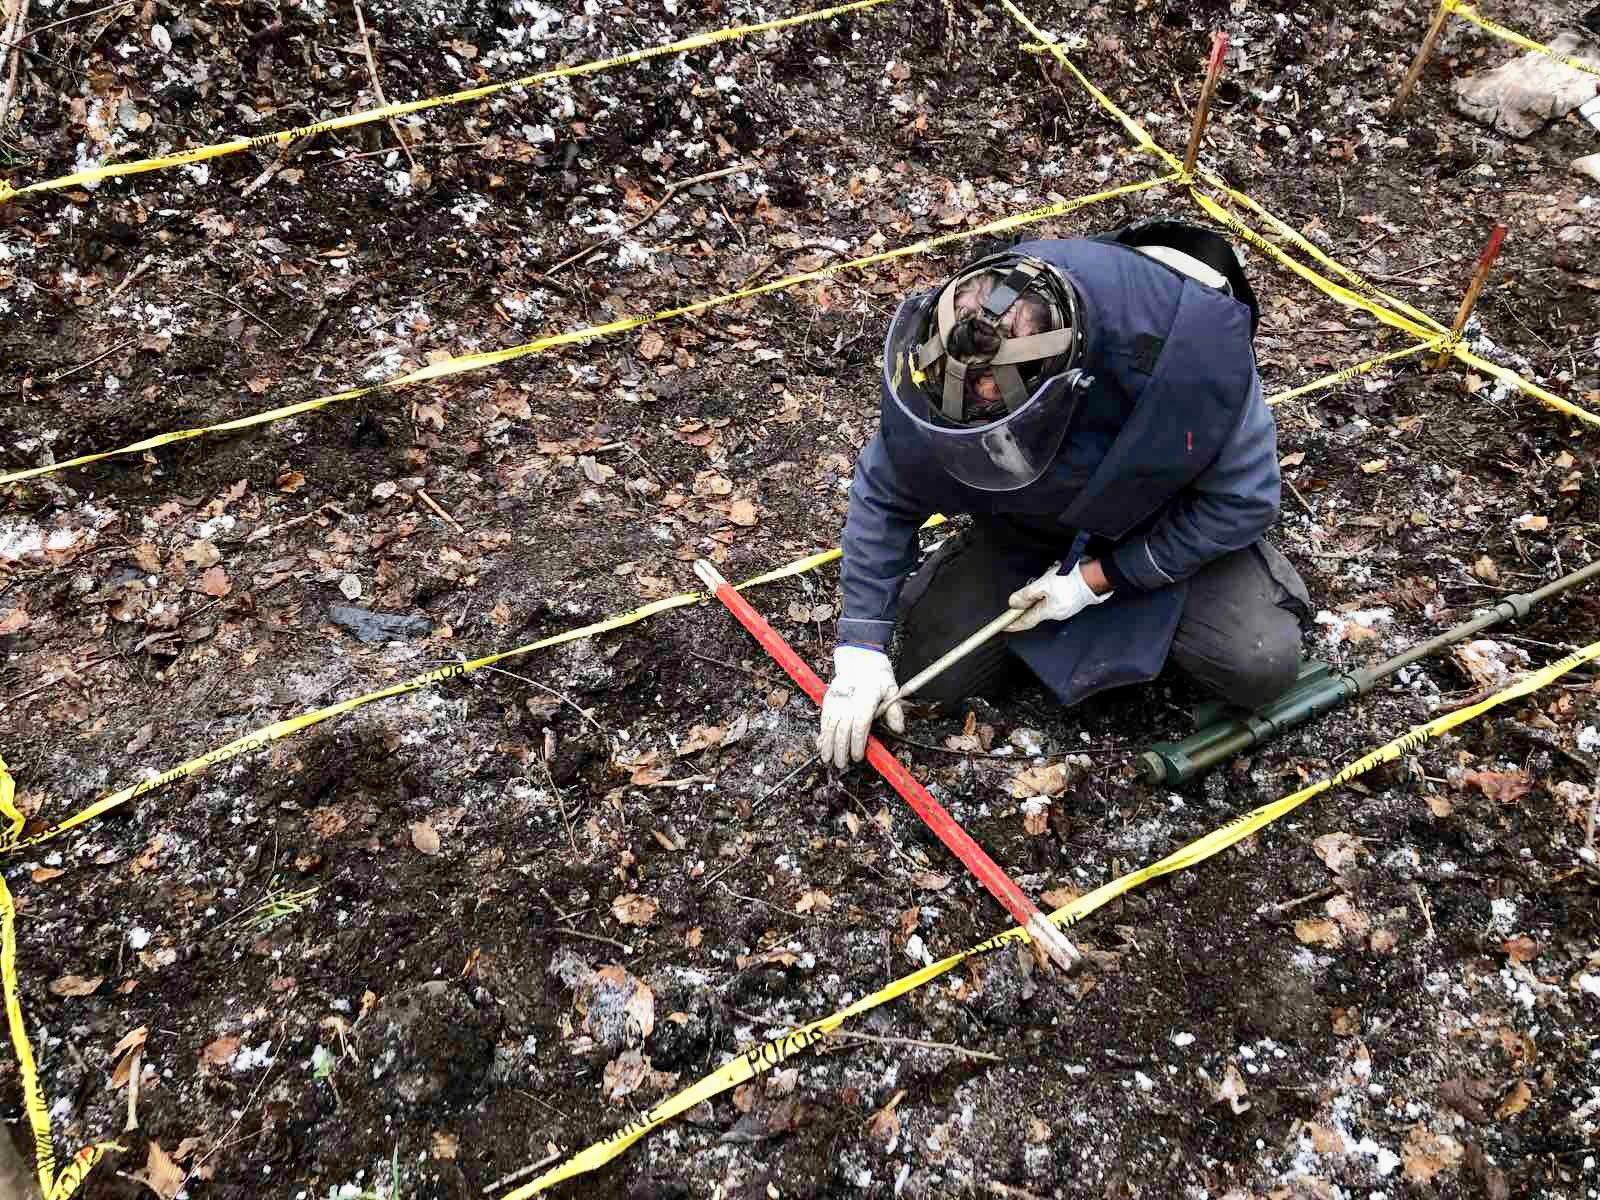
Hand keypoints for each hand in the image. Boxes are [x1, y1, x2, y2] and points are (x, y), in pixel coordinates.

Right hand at [817, 646, 906, 767]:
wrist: (859, 657)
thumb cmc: (877, 675)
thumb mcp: (891, 689)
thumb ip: (894, 710)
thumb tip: (899, 729)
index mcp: (866, 698)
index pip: (860, 725)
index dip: (857, 743)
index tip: (857, 756)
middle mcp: (849, 700)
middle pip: (843, 729)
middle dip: (841, 749)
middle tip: (841, 764)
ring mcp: (837, 699)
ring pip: (830, 725)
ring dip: (828, 743)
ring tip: (827, 758)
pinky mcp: (828, 699)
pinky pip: (823, 718)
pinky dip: (821, 732)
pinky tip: (820, 743)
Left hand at [1005, 560, 1112, 631]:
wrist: (1095, 576)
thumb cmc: (1072, 580)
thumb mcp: (1043, 584)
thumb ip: (1027, 594)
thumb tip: (1014, 603)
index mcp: (1049, 612)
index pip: (1027, 621)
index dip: (1014, 624)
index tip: (1005, 626)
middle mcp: (1058, 613)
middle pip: (1037, 610)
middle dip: (1032, 598)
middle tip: (1032, 586)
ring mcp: (1067, 608)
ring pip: (1047, 601)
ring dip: (1043, 590)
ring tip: (1049, 576)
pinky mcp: (1073, 601)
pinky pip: (1056, 597)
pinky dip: (1052, 588)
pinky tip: (1056, 577)